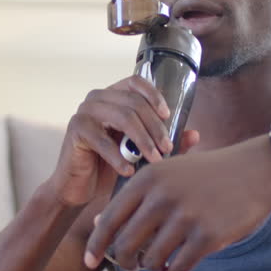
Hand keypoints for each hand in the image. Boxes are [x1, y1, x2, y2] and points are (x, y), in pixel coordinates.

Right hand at [49, 76, 178, 206]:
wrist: (79, 188)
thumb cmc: (110, 167)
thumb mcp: (141, 154)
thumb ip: (165, 143)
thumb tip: (195, 134)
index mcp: (114, 96)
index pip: (136, 82)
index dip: (154, 95)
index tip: (168, 116)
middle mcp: (98, 98)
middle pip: (134, 102)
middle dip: (155, 127)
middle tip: (167, 149)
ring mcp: (84, 112)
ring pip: (122, 117)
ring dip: (142, 140)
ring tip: (153, 160)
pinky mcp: (75, 129)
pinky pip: (103, 140)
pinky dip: (118, 158)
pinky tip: (129, 172)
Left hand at [83, 136, 270, 270]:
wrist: (255, 171)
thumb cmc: (206, 174)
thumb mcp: (167, 172)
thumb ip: (134, 196)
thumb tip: (101, 223)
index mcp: (148, 178)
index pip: (110, 219)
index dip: (95, 244)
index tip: (89, 261)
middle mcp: (162, 197)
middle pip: (126, 245)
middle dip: (124, 262)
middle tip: (132, 266)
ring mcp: (186, 217)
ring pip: (150, 260)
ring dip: (152, 267)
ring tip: (160, 262)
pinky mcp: (207, 236)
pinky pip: (176, 268)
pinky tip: (175, 267)